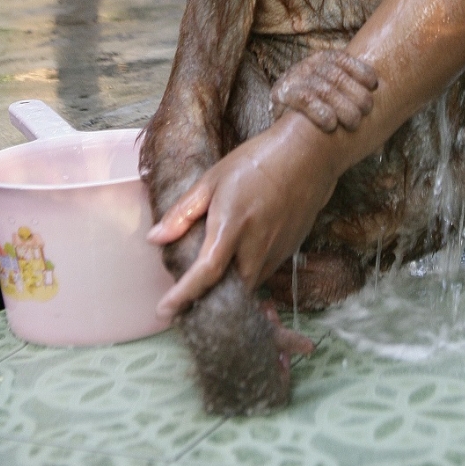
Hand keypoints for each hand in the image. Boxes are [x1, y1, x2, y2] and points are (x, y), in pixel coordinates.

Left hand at [147, 113, 342, 318]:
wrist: (309, 154)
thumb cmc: (257, 161)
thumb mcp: (213, 178)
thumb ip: (184, 211)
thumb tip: (155, 238)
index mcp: (233, 226)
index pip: (206, 273)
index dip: (183, 295)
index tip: (164, 310)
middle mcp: (256, 245)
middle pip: (230, 290)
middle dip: (208, 300)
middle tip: (187, 297)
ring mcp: (277, 251)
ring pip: (249, 285)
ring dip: (230, 288)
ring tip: (212, 279)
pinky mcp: (290, 250)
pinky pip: (264, 272)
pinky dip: (248, 274)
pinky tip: (239, 260)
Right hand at [270, 49, 377, 131]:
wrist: (281, 124)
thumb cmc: (317, 107)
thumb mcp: (332, 90)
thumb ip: (351, 89)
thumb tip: (382, 100)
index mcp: (322, 59)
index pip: (343, 59)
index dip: (361, 71)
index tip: (374, 86)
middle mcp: (308, 65)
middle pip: (337, 76)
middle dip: (356, 94)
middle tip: (366, 110)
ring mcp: (294, 79)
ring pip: (324, 90)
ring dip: (343, 107)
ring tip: (354, 122)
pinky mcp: (282, 95)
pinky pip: (305, 101)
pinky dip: (321, 112)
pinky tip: (331, 125)